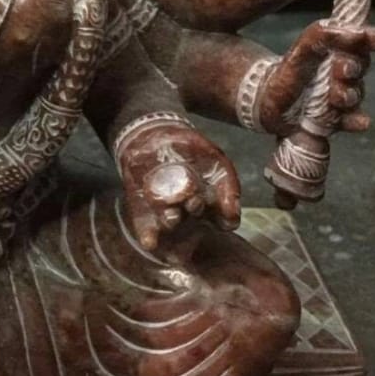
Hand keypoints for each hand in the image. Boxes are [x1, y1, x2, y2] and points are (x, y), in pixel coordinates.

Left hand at [119, 121, 240, 250]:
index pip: (220, 219)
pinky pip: (144, 224)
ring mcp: (165, 210)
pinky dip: (147, 234)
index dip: (224, 222)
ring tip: (172, 216)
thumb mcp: (217, 162)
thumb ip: (228, 186)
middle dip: (194, 212)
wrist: (157, 133)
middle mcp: (188, 211)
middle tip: (194, 202)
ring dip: (171, 221)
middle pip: (195, 219)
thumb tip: (233, 217)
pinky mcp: (141, 207)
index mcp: (211, 204)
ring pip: (170, 221)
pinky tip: (149, 242)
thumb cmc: (193, 151)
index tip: (226, 222)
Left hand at [257, 21, 374, 135]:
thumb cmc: (289, 70)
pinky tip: (361, 122)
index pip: (364, 42)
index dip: (373, 39)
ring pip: (356, 94)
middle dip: (355, 68)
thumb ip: (326, 33)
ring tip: (336, 96)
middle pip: (362, 68)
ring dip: (349, 94)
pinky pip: (352, 120)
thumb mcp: (304, 45)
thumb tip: (359, 32)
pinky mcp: (337, 118)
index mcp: (340, 51)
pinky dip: (357, 121)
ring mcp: (343, 96)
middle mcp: (346, 73)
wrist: (267, 101)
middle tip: (342, 69)